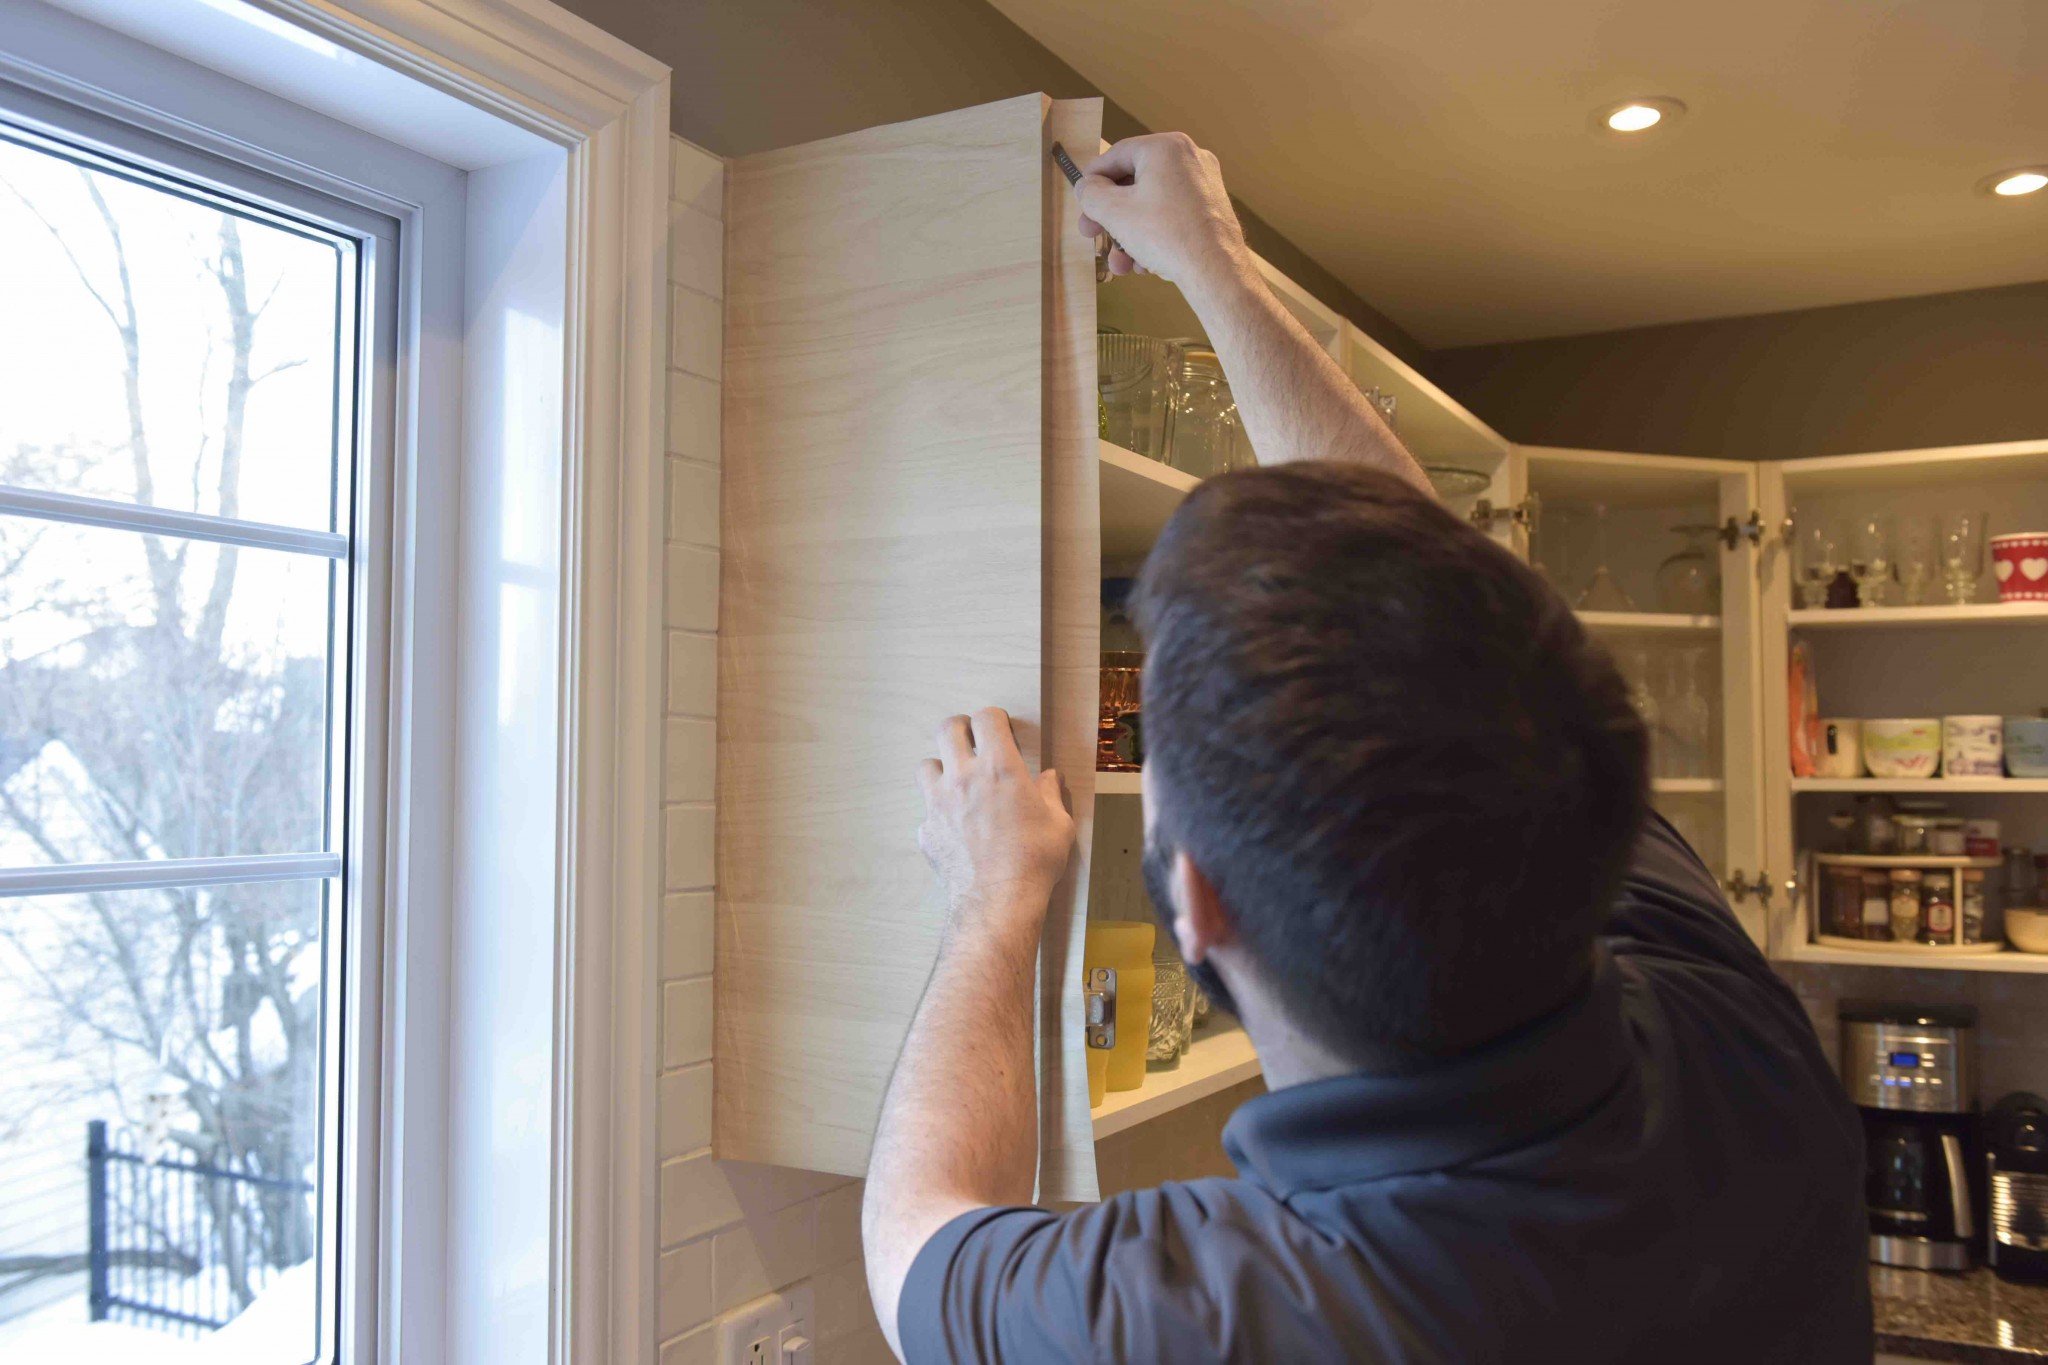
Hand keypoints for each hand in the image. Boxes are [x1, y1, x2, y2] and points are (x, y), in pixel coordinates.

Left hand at [916, 708, 1074, 937]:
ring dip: (943, 767)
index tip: (1000, 728)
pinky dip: (939, 810)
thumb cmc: (1033, 861)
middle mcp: (964, 777)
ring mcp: (939, 803)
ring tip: (959, 782)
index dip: (993, 718)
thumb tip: (1050, 778)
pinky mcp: (927, 829)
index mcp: (999, 768)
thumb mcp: (1058, 824)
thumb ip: (1050, 794)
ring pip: (927, 765)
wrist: (997, 901)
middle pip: (948, 729)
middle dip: (962, 729)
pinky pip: (927, 808)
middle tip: (974, 741)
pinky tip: (955, 826)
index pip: (986, 718)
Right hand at [1077, 133, 1251, 289]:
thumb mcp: (1115, 212)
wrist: (1215, 271)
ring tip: (1120, 263)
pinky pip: (1172, 215)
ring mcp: (1203, 183)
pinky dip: (1154, 236)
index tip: (1080, 197)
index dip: (1092, 178)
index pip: (1117, 154)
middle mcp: (1188, 158)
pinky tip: (1144, 264)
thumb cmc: (1167, 236)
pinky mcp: (1210, 207)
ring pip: (1152, 204)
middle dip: (1110, 216)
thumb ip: (1092, 194)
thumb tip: (1086, 187)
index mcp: (1165, 147)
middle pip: (1134, 183)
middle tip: (1092, 233)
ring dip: (1129, 234)